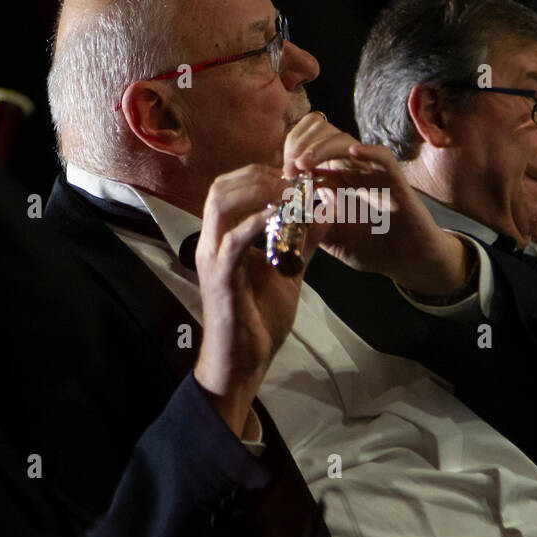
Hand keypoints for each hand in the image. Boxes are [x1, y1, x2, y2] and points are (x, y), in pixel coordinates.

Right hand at [193, 164, 329, 435]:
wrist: (244, 362)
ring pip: (221, 204)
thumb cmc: (260, 319)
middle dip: (258, 176)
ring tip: (287, 194)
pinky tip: (279, 216)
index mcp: (224, 238)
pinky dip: (256, 222)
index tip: (294, 176)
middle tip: (292, 182)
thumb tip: (324, 212)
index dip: (261, 174)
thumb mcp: (289, 271)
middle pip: (221, 186)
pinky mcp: (220, 277)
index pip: (231, 188)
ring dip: (256, 192)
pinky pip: (234, 240)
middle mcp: (212, 242)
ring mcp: (213, 258)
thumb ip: (304, 242)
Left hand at [283, 113, 470, 297]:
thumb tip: (284, 214)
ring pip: (346, 142)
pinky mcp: (395, 179)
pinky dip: (368, 150)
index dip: (293, 158)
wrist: (407, 260)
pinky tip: (353, 152)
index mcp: (335, 181)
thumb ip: (310, 226)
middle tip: (289, 167)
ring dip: (323, 147)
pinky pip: (382, 156)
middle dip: (303, 147)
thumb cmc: (372, 249)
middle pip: (324, 139)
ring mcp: (373, 173)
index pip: (311, 154)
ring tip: (305, 162)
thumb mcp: (332, 240)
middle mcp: (351, 171)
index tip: (282, 175)